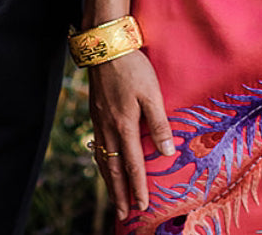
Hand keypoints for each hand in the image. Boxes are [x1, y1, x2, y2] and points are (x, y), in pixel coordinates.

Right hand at [88, 50, 174, 218]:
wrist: (105, 47)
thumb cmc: (132, 67)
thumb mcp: (151, 93)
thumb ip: (159, 123)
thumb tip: (167, 152)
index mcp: (124, 125)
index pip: (132, 164)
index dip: (138, 187)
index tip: (142, 206)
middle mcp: (108, 128)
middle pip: (113, 169)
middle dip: (120, 193)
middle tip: (124, 214)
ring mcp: (99, 120)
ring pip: (102, 159)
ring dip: (109, 181)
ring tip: (114, 197)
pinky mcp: (95, 112)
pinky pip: (97, 145)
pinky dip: (101, 162)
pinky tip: (103, 163)